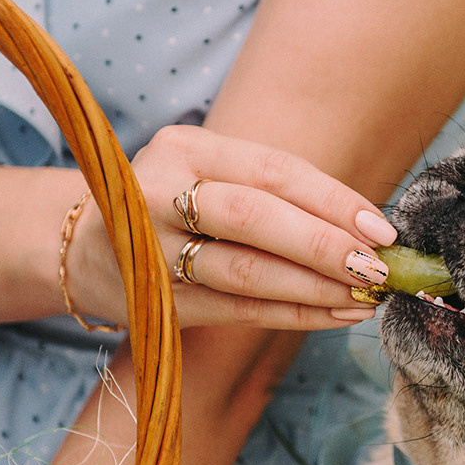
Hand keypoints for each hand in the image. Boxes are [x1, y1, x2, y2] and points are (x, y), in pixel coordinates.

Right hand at [59, 125, 397, 330]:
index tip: (383, 229)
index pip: (272, 169)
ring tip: (365, 298)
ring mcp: (150, 250)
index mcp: (184, 147)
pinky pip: (236, 311)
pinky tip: (334, 317)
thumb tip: (368, 226)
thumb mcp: (209, 174)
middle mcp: (159, 192)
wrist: (81, 249)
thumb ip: (274, 192)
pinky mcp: (154, 302)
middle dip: (325, 246)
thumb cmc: (173, 205)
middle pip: (255, 218)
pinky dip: (292, 315)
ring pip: (246, 272)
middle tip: (379, 269)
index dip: (332, 200)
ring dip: (314, 288)